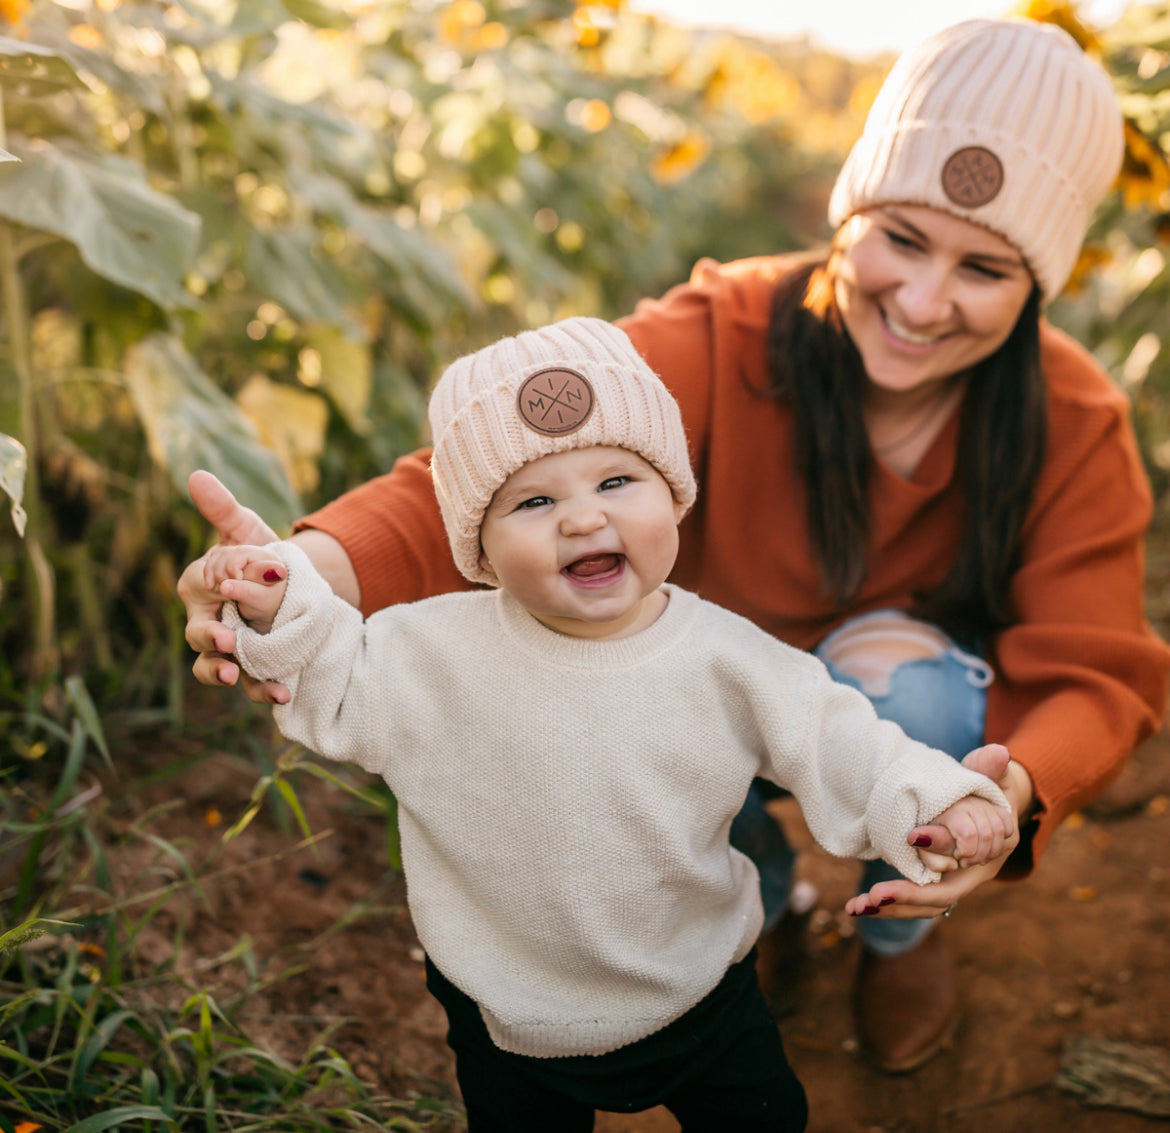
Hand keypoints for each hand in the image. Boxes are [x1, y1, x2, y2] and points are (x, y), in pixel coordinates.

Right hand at [179, 471, 289, 703]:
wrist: (298, 588)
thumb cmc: (262, 558)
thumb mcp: (249, 531)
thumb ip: (224, 510)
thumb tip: (197, 475)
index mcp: (202, 586)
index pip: (200, 582)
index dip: (214, 581)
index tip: (227, 581)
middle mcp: (209, 620)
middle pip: (197, 632)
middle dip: (210, 638)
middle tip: (227, 640)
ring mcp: (230, 648)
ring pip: (215, 666)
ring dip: (223, 674)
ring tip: (234, 678)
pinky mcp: (253, 668)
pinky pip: (251, 683)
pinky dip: (263, 691)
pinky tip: (283, 694)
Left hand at [844, 744, 1026, 919]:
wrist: (994, 808)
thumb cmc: (989, 790)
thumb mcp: (991, 778)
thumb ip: (989, 768)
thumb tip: (1000, 752)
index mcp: (986, 855)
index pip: (961, 864)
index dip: (936, 854)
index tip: (910, 837)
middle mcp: (969, 875)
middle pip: (938, 897)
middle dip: (905, 898)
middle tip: (872, 895)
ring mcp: (951, 881)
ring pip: (923, 906)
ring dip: (889, 908)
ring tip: (855, 907)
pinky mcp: (933, 882)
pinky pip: (912, 900)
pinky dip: (888, 904)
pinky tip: (857, 906)